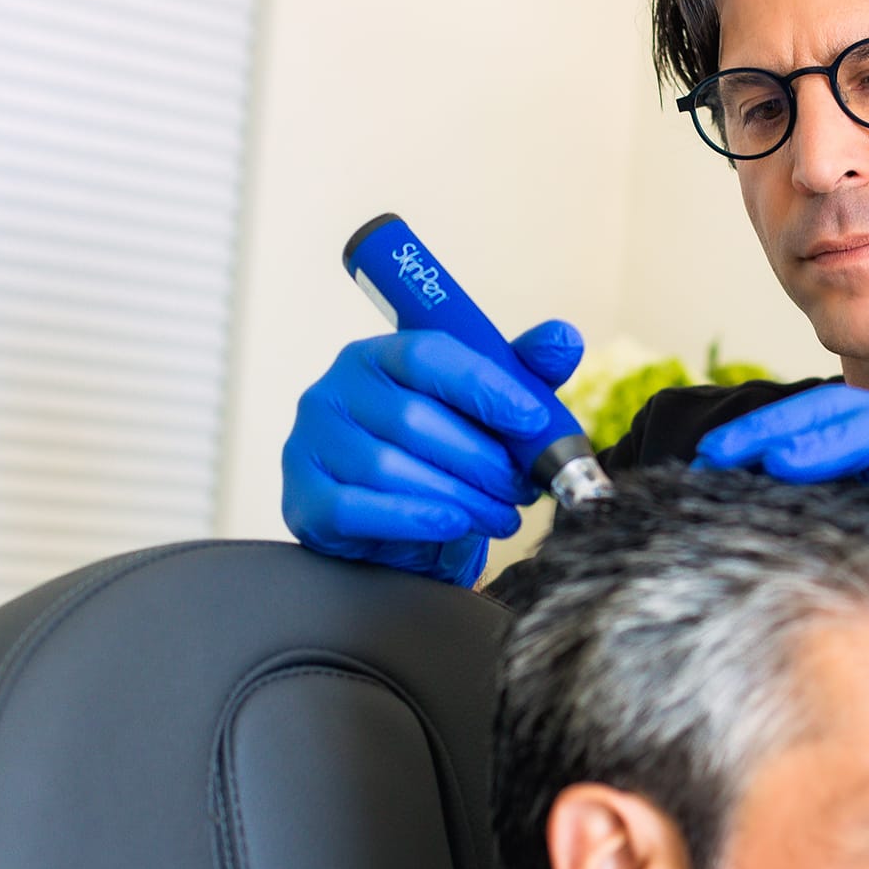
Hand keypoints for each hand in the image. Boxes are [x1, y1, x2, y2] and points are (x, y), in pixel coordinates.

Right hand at [281, 320, 583, 586]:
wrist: (392, 530)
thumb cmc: (439, 456)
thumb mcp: (485, 410)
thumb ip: (521, 373)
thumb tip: (564, 338)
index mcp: (377, 355)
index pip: (428, 354)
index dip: (486, 387)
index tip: (533, 420)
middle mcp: (334, 390)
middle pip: (414, 418)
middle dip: (482, 458)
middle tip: (523, 487)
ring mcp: (310, 443)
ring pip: (391, 467)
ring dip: (459, 496)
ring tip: (501, 515)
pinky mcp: (304, 497)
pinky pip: (357, 507)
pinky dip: (413, 518)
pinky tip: (454, 526)